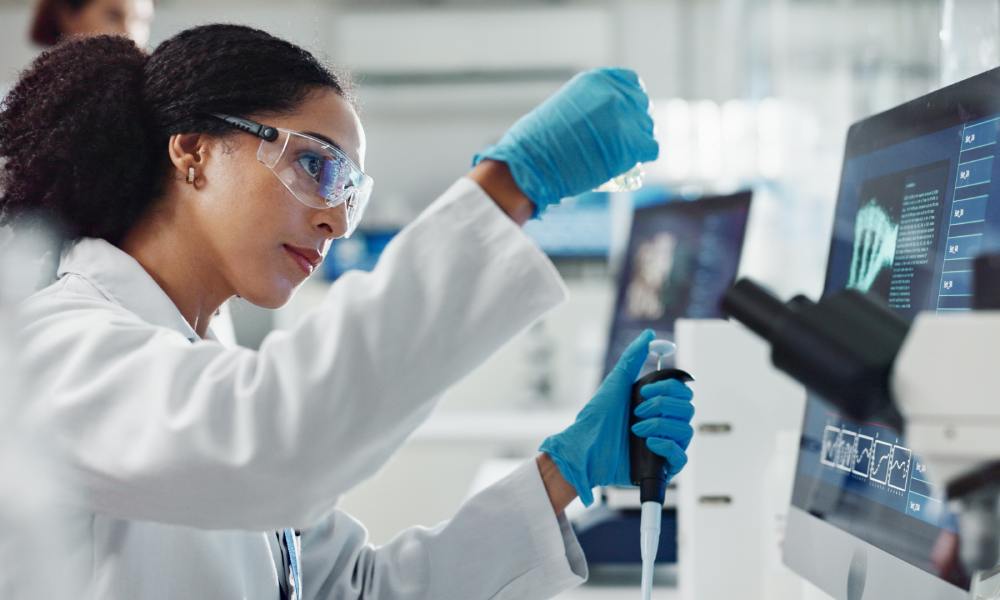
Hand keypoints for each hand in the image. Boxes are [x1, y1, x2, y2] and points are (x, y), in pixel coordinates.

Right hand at [472, 68, 658, 215]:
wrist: (532, 163)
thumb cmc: (537, 142)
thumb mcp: (563, 107)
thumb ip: (587, 106)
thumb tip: (601, 120)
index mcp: (597, 80)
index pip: (630, 82)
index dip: (628, 101)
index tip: (623, 115)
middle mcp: (615, 94)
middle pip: (640, 105)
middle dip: (633, 122)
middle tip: (622, 140)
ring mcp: (626, 118)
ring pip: (646, 127)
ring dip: (637, 140)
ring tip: (621, 154)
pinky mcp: (632, 144)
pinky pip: (650, 148)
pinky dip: (641, 157)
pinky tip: (627, 163)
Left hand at [538, 330, 693, 505]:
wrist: (584, 449)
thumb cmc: (596, 418)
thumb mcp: (616, 383)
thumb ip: (633, 358)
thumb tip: (649, 335)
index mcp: (657, 405)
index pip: (683, 392)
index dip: (668, 388)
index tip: (644, 391)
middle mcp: (664, 424)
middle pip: (688, 409)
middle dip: (663, 406)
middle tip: (637, 411)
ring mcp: (664, 445)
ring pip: (686, 430)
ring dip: (660, 425)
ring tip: (636, 429)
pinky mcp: (661, 467)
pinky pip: (682, 456)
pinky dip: (667, 446)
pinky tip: (648, 443)